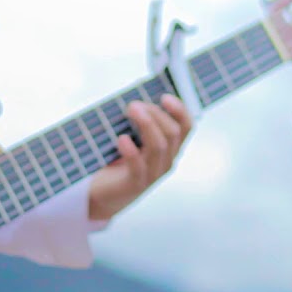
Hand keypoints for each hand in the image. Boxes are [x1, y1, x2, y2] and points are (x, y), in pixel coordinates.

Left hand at [88, 94, 191, 220]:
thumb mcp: (134, 138)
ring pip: (159, 146)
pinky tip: (121, 139)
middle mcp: (168, 160)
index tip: (164, 96)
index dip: (180, 110)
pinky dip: (131, 150)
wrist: (104, 194)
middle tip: (133, 104)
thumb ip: (140, 121)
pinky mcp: (136, 184)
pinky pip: (139, 166)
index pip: (187, 127)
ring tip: (129, 111)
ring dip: (146, 124)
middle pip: (172, 132)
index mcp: (171, 148)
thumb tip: (137, 99)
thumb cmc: (119, 160)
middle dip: (155, 113)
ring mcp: (154, 174)